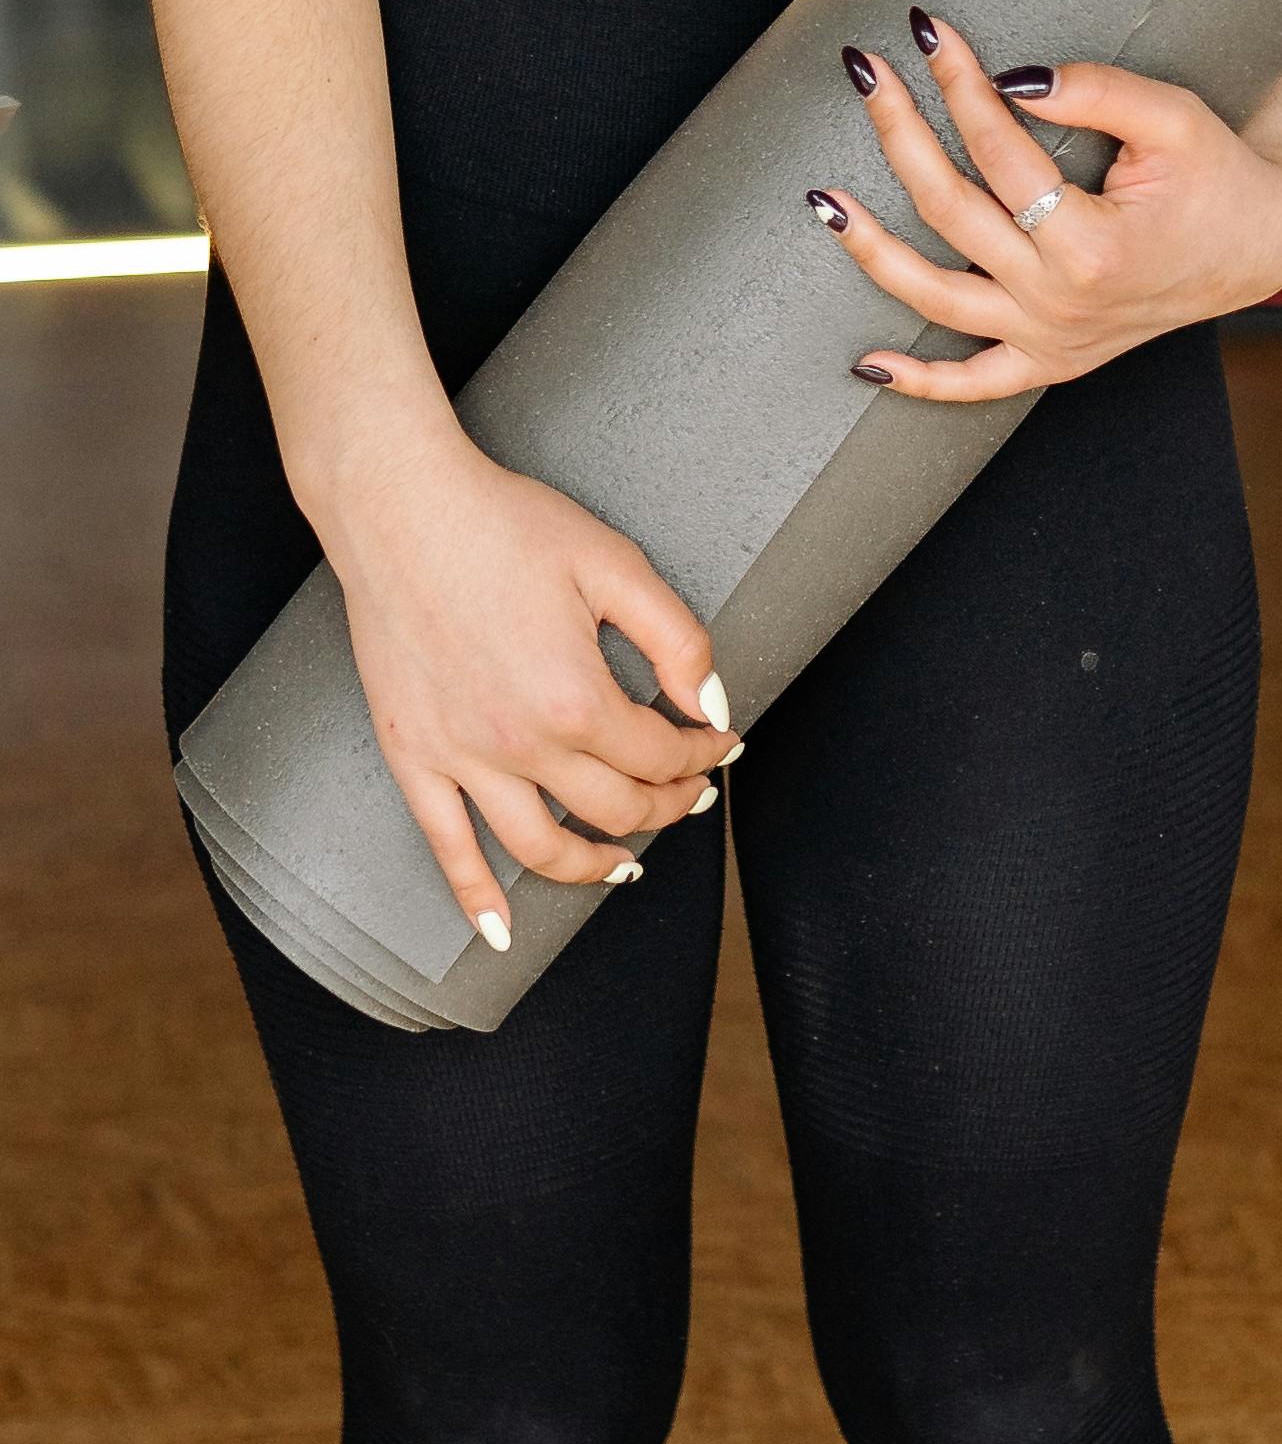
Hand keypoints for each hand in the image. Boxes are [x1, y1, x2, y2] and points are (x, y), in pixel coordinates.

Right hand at [315, 425, 736, 946]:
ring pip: (542, 851)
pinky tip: (499, 935)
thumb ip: (678, 642)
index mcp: (577, 699)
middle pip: (615, 809)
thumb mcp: (616, 565)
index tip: (720, 742)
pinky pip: (446, 849)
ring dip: (595, 865)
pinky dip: (475, 901)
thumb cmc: (508, 526)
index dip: (703, 754)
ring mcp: (461, 760)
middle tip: (689, 791)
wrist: (400, 508)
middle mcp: (520, 746)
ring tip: (626, 863)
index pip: (661, 756)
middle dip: (667, 806)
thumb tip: (712, 707)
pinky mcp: (414, 757)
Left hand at [815, 12, 1281, 401]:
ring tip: (822, 200)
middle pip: (952, 210)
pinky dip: (920, 382)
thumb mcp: (1174, 120)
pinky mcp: (1051, 361)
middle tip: (865, 70)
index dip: (960, 85)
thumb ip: (1096, 92)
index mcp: (1093, 245)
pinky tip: (867, 362)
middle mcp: (1060, 302)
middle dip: (899, 131)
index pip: (1000, 152)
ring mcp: (1050, 339)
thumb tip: (1012, 78)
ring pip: (937, 298)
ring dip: (872, 251)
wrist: (1256, 247)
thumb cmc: (1217, 176)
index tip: (931, 31)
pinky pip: (974, 384)